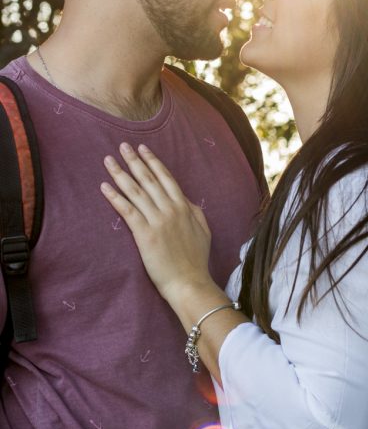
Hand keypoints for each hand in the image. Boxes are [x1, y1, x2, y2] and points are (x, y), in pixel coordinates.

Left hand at [101, 143, 211, 302]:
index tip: (142, 149)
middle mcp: (170, 209)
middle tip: (122, 146)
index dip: (153, 162)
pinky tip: (104, 187)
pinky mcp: (144, 234)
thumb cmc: (196, 259)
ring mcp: (157, 221)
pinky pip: (127, 211)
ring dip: (121, 174)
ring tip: (109, 160)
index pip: (166, 178)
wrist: (189, 282)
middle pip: (148, 180)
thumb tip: (184, 198)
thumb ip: (193, 210)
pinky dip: (115, 197)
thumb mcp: (203, 229)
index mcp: (184, 207)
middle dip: (134, 161)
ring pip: (135, 191)